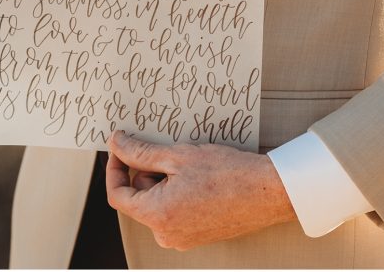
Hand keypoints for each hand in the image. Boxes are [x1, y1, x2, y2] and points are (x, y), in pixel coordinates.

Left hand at [105, 130, 296, 250]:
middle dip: (149, 174)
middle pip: (140, 199)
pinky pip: (175, 213)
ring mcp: (182, 238)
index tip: (120, 149)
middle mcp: (166, 234)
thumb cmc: (228, 174)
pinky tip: (202, 181)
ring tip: (193, 168)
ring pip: (158, 205)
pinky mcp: (197, 237)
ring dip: (166, 183)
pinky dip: (180, 194)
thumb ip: (141, 152)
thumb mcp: (179, 156)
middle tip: (172, 154)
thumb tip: (117, 144)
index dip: (115, 168)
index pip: (118, 195)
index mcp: (157, 216)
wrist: (268, 192)